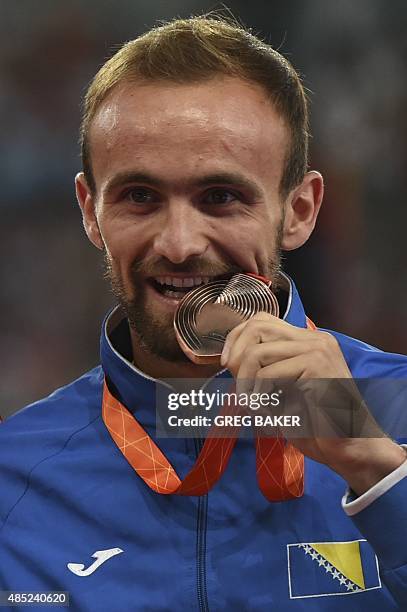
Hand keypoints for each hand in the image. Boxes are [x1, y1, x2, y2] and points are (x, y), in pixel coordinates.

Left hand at [220, 312, 406, 493]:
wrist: (348, 447)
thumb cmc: (315, 424)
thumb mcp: (280, 391)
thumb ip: (260, 370)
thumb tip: (230, 359)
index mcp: (308, 341)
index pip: (262, 321)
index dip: (237, 338)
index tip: (227, 365)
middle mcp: (314, 338)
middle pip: (257, 327)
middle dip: (237, 356)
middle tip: (238, 386)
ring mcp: (318, 349)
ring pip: (258, 352)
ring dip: (245, 381)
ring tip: (252, 403)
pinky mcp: (317, 365)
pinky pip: (269, 374)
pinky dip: (259, 394)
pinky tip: (267, 410)